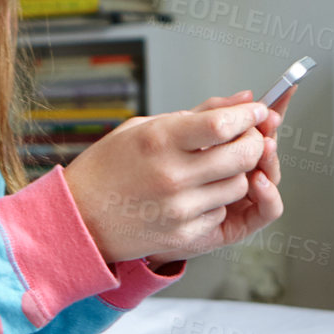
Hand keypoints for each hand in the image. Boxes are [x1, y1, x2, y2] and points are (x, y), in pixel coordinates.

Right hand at [61, 90, 287, 263]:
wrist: (78, 219)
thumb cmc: (107, 167)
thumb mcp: (144, 127)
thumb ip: (198, 113)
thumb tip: (242, 99)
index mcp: (160, 140)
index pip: (222, 124)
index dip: (248, 115)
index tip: (255, 111)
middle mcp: (172, 175)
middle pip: (243, 154)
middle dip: (254, 141)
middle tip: (248, 137)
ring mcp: (180, 208)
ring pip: (240, 185)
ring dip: (238, 173)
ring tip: (216, 167)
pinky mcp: (184, 234)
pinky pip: (223, 212)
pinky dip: (218, 201)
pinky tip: (197, 194)